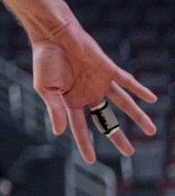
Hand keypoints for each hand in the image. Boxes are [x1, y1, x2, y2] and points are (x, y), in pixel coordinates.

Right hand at [32, 19, 157, 161]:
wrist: (54, 35)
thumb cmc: (45, 61)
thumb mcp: (45, 88)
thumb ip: (53, 109)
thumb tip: (60, 132)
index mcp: (71, 101)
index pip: (80, 128)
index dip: (85, 144)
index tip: (90, 160)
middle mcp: (88, 95)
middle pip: (106, 120)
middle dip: (117, 136)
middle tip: (129, 151)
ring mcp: (100, 83)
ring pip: (123, 104)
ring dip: (138, 116)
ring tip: (151, 130)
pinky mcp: (109, 70)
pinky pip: (127, 82)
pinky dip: (140, 90)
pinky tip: (151, 99)